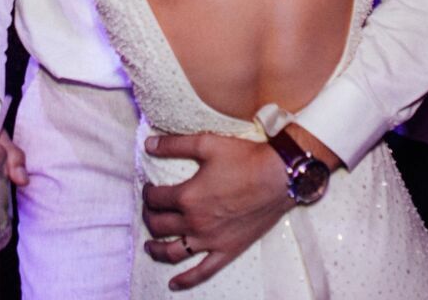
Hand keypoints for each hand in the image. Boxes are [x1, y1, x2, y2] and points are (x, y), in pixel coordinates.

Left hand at [140, 132, 291, 288]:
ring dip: (157, 249)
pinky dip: (186, 280)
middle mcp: (195, 222)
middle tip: (150, 210)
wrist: (279, 177)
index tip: (150, 188)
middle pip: (159, 225)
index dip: (148, 192)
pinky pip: (202, 272)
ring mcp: (210, 240)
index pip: (155, 198)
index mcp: (187, 197)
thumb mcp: (206, 144)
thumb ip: (174, 145)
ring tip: (150, 246)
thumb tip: (148, 144)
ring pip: (173, 251)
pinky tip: (173, 284)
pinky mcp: (227, 251)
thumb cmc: (244, 159)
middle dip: (149, 216)